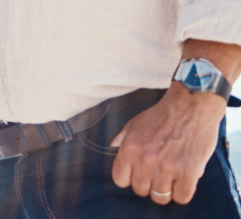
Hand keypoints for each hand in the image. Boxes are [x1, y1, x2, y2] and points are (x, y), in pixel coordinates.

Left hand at [111, 85, 226, 204]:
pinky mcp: (189, 172)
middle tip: (158, 174)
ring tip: (172, 178)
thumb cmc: (162, 114)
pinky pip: (182, 197)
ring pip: (160, 197)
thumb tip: (112, 147)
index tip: (139, 174)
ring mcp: (167, 167)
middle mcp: (145, 161)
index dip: (130, 179)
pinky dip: (183, 193)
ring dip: (166, 190)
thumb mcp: (134, 123)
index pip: (120, 180)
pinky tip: (184, 181)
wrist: (191, 105)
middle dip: (149, 184)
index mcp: (129, 149)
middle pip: (140, 190)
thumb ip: (122, 138)